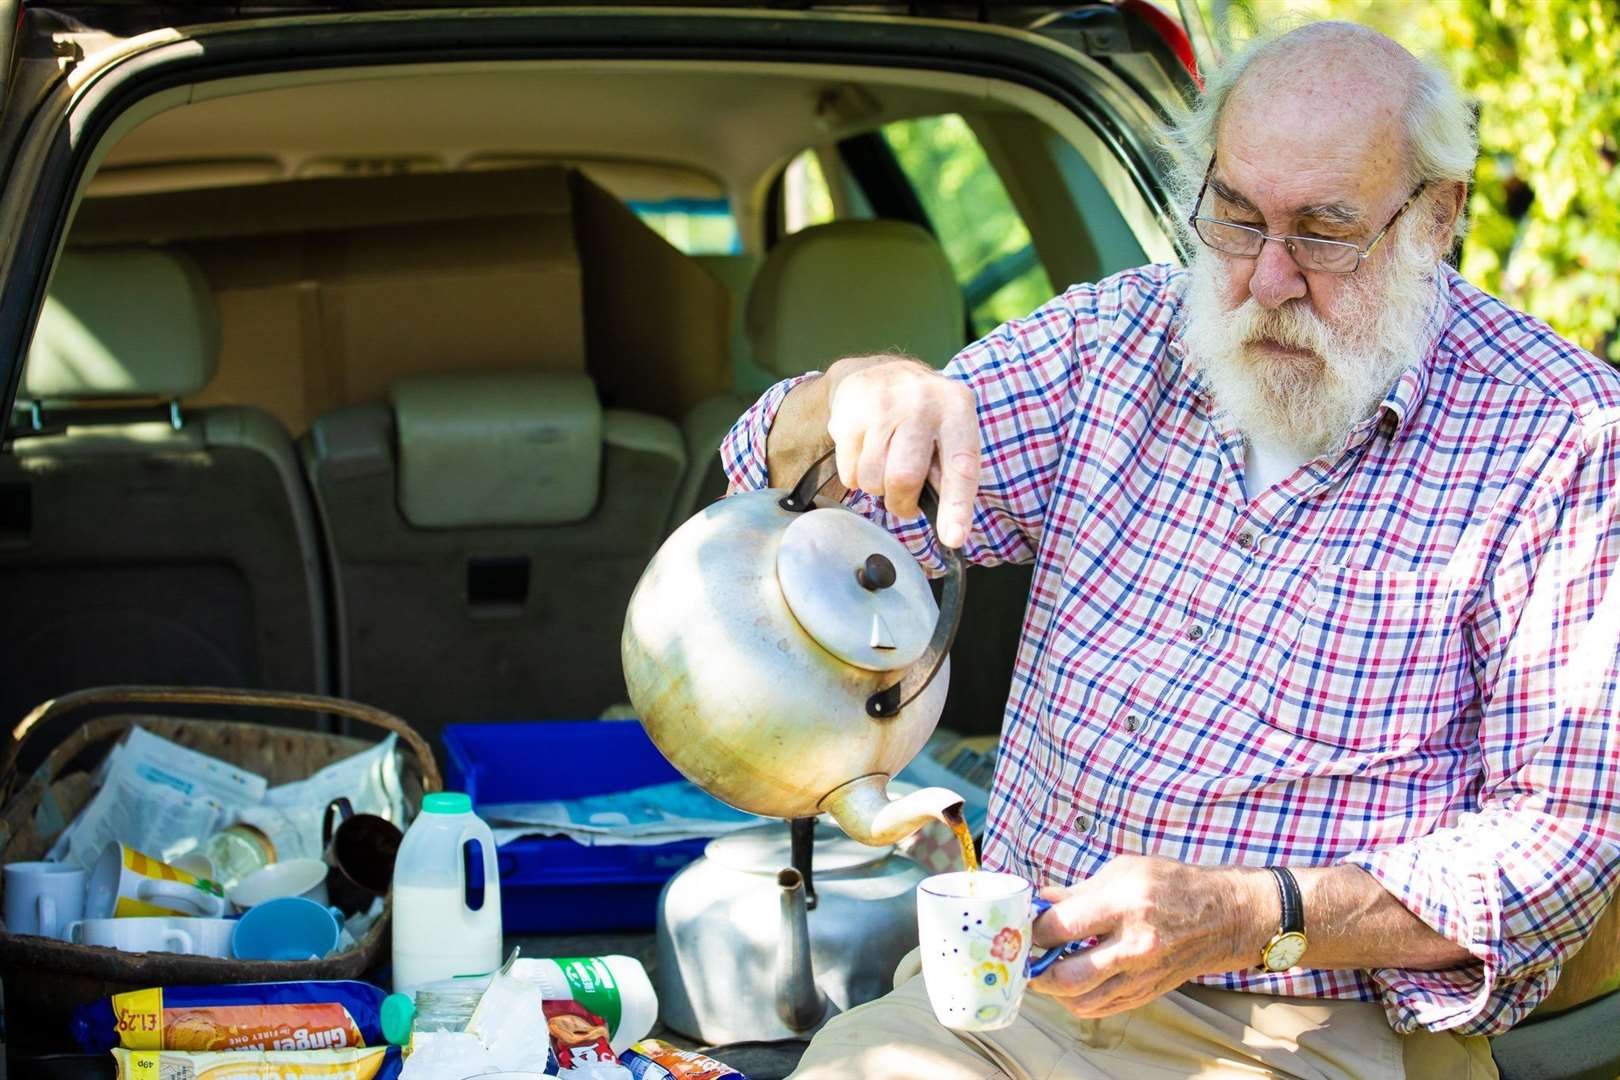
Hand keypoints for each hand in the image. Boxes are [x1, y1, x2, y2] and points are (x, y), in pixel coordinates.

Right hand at [821, 355, 979, 547]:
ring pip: (873, 479)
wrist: (878, 372)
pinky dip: (857, 477)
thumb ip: (951, 472)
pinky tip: (866, 453)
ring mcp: (881, 406)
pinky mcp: (849, 414)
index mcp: (957, 408)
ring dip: (877, 488)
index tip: (953, 538)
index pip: (960, 465)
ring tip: (884, 467)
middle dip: (901, 502)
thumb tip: (951, 528)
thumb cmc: (923, 416)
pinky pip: (850, 473)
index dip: (956, 506)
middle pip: (904, 477)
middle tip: (903, 500)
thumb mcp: (949, 430)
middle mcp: (921, 403)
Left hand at [1028, 856, 1273, 1018]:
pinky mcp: (1146, 993)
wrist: (1222, 917)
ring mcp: (1141, 975)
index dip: (1033, 928)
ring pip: (1080, 1000)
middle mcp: (1134, 945)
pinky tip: (1070, 981)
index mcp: (1125, 905)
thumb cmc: (1169, 884)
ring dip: (1053, 989)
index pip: (1061, 927)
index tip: (1025, 923)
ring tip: (1045, 970)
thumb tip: (1038, 901)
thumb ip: (1076, 891)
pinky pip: (1100, 1008)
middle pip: (1066, 975)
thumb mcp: (1122, 870)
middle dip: (1036, 969)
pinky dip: (1077, 999)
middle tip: (1026, 956)